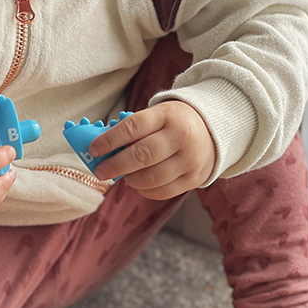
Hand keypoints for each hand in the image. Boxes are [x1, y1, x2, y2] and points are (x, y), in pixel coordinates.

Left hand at [90, 101, 215, 198]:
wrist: (214, 131)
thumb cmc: (174, 123)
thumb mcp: (157, 116)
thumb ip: (132, 130)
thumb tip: (101, 150)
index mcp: (168, 115)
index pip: (133, 127)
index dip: (110, 140)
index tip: (93, 149)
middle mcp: (181, 137)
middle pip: (142, 155)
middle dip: (115, 165)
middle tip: (100, 170)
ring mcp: (190, 160)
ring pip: (151, 178)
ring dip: (130, 179)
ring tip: (123, 176)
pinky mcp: (193, 179)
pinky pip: (162, 191)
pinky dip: (144, 190)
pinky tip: (138, 183)